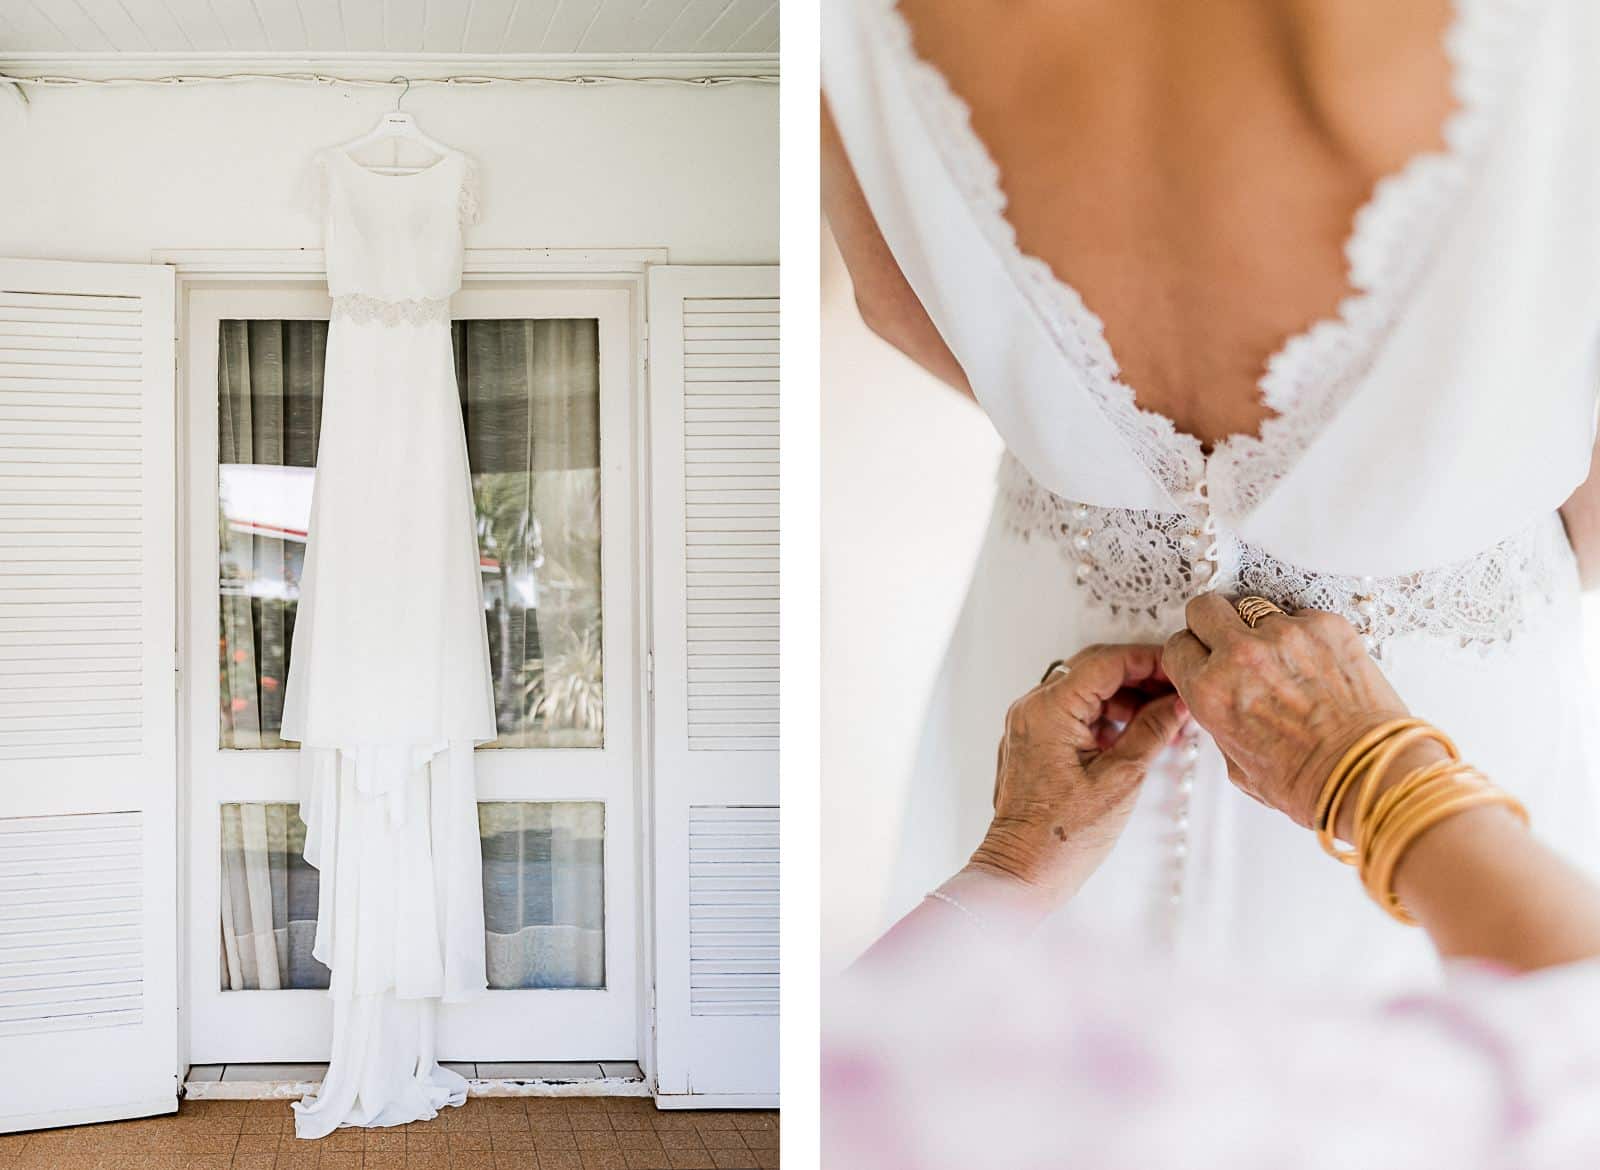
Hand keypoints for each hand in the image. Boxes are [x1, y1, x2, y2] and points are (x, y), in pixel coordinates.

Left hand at [968, 644, 1187, 902]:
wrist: (1024, 871)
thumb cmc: (1062, 836)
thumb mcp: (1122, 778)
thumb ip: (1152, 730)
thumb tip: (1177, 702)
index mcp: (1049, 710)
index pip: (1106, 662)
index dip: (1149, 660)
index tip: (1179, 670)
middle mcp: (1032, 709)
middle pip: (1094, 670)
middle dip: (1140, 677)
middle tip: (1178, 693)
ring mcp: (1030, 724)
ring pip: (1086, 690)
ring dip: (1126, 697)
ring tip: (1164, 719)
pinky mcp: (1035, 742)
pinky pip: (1074, 712)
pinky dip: (1106, 716)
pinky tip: (1136, 733)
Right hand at [1161, 595, 1422, 829]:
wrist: (1371, 775)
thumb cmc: (1311, 781)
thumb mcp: (1238, 765)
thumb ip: (1221, 721)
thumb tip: (1225, 700)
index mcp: (1210, 692)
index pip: (1177, 646)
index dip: (1192, 655)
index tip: (1203, 659)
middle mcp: (1241, 655)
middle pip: (1205, 608)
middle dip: (1212, 623)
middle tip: (1229, 640)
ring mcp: (1285, 634)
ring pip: (1254, 607)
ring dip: (1259, 628)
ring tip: (1281, 658)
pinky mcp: (1325, 626)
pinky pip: (1299, 614)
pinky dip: (1303, 633)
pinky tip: (1315, 663)